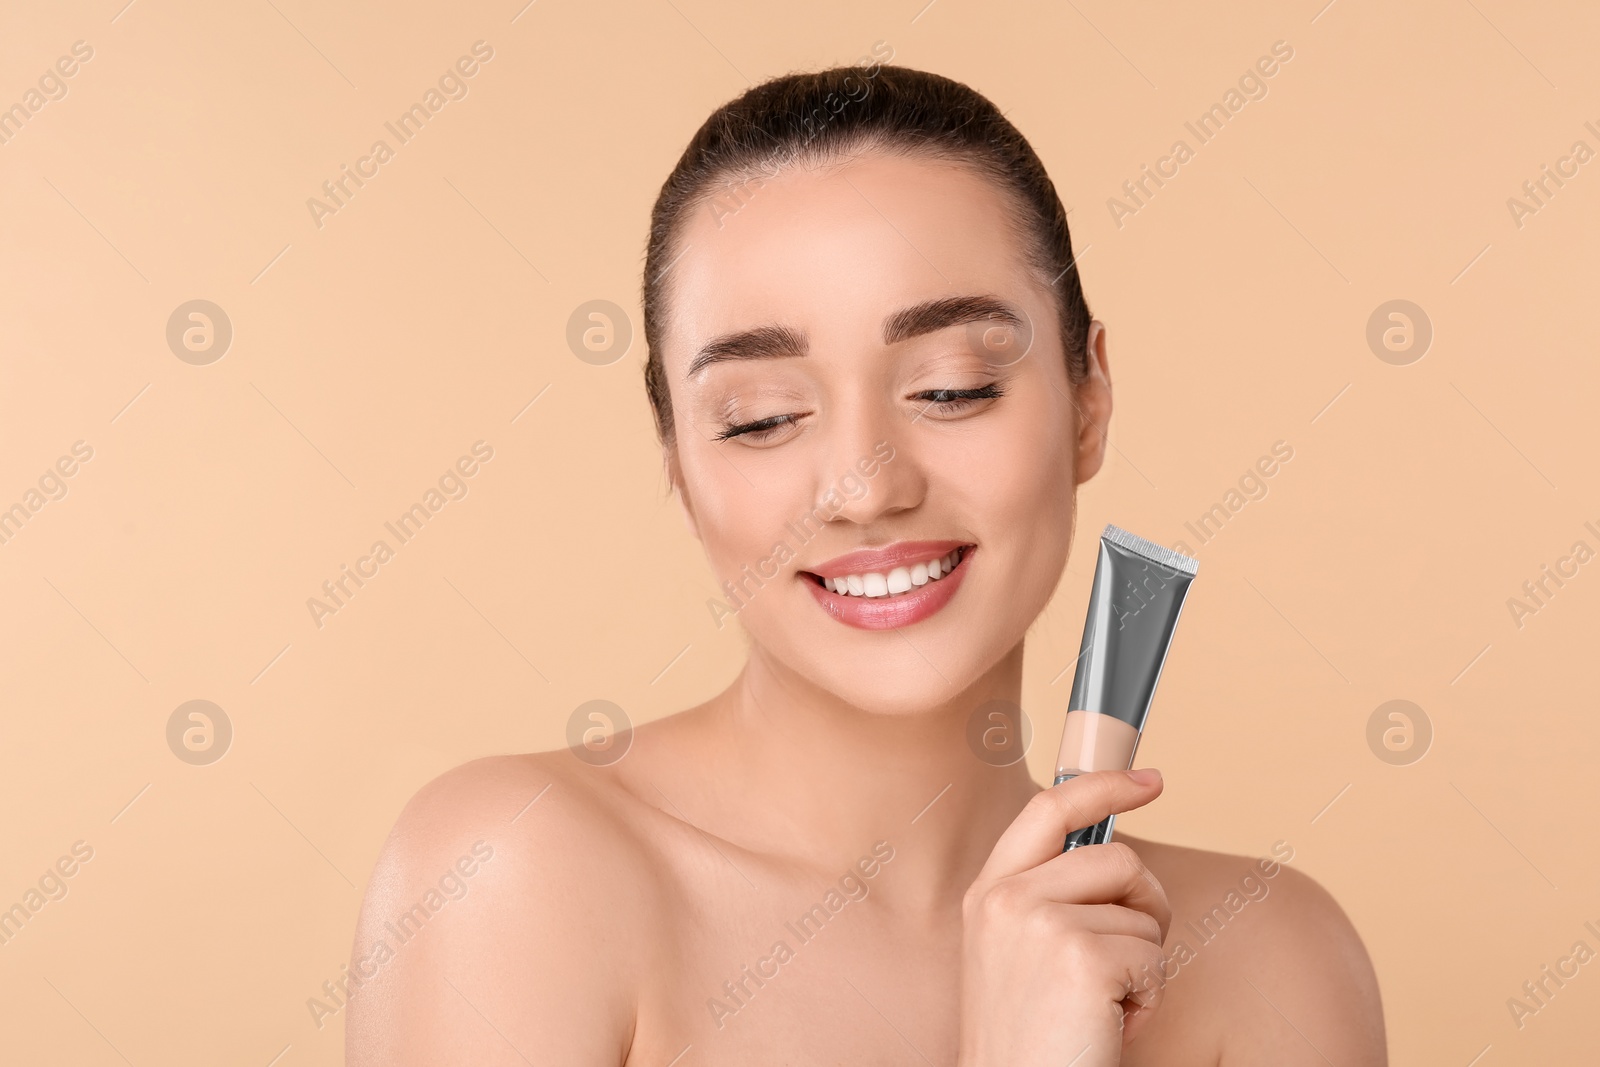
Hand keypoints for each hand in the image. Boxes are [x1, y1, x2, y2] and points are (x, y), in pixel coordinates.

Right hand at [957, 768, 1170, 1066]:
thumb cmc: (1031, 1041)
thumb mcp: (1019, 954)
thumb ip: (1050, 898)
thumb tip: (1119, 861)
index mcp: (989, 893)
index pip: (1050, 809)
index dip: (1104, 786)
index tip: (1149, 782)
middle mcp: (1007, 899)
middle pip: (1118, 858)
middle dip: (1146, 904)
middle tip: (1131, 960)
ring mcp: (1040, 923)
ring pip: (1143, 911)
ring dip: (1143, 964)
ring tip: (1103, 1006)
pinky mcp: (1081, 957)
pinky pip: (1154, 957)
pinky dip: (1148, 998)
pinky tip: (1111, 1025)